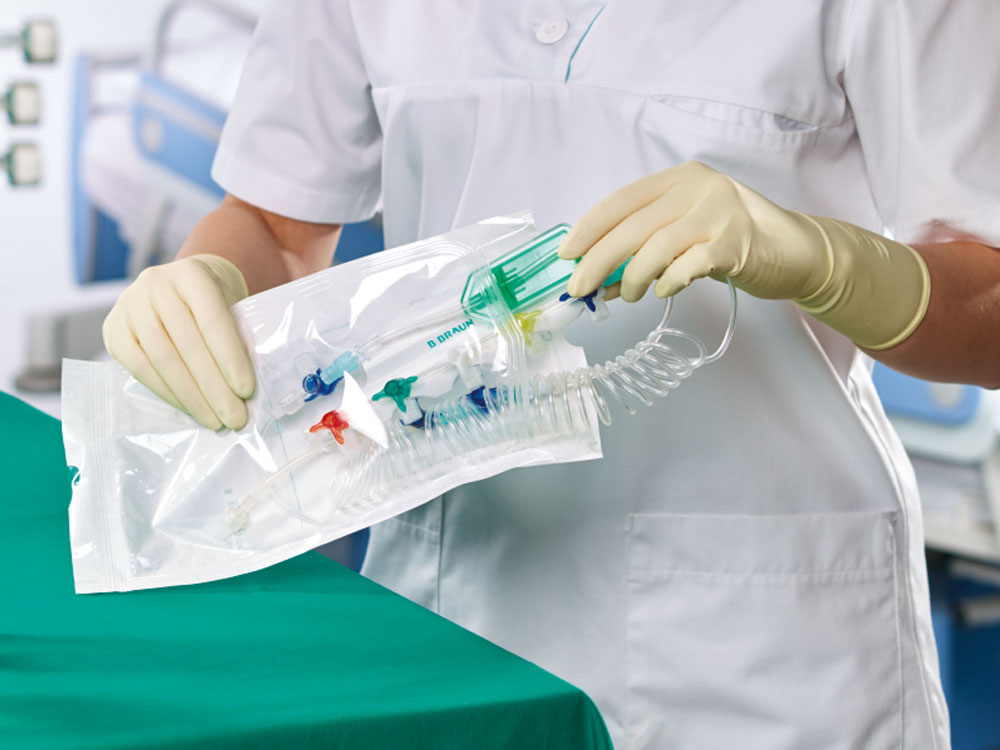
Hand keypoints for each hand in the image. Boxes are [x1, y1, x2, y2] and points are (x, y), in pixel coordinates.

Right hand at [102, 254, 254, 428]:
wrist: (182, 284)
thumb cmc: (215, 301)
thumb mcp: (231, 304)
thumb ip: (236, 336)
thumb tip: (243, 390)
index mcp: (192, 274)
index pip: (212, 321)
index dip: (230, 358)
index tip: (246, 391)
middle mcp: (156, 285)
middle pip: (187, 344)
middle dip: (214, 387)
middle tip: (235, 418)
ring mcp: (130, 305)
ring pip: (162, 359)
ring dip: (191, 397)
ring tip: (214, 420)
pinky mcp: (113, 329)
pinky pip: (139, 368)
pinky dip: (167, 392)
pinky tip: (188, 408)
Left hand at [559, 161, 929, 349]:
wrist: (796, 251)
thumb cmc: (732, 243)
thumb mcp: (685, 234)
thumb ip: (645, 248)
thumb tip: (598, 278)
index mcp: (679, 178)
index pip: (621, 201)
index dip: (589, 229)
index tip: (566, 255)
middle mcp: (698, 187)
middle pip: (632, 225)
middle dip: (598, 260)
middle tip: (580, 289)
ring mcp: (720, 211)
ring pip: (656, 245)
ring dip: (632, 277)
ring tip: (627, 295)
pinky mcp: (736, 242)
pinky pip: (688, 264)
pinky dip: (669, 282)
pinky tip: (663, 291)